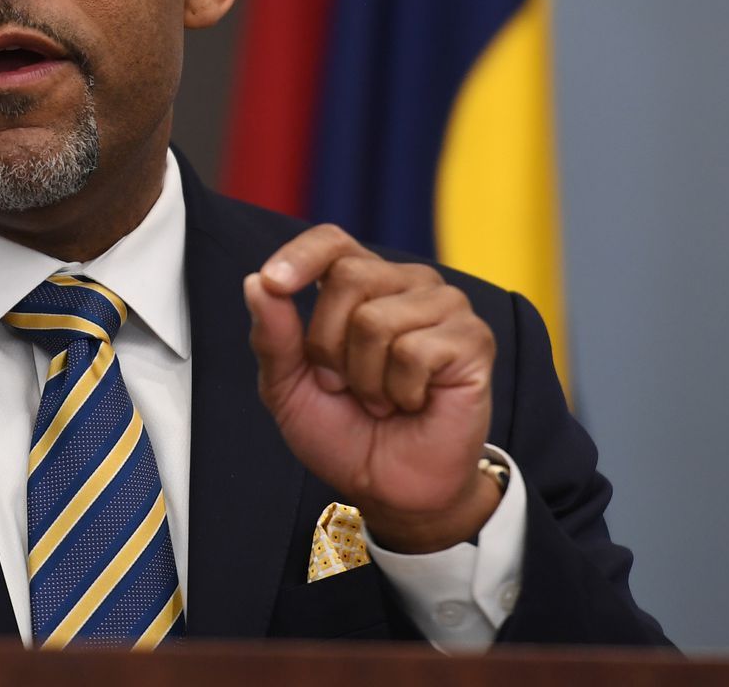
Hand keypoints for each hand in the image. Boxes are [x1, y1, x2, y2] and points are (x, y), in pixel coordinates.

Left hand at [244, 224, 499, 552]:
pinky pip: (414, 351)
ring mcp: (445, 308)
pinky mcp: (473, 340)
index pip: (331, 242)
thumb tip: (255, 283)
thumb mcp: (288, 387)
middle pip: (349, 277)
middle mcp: (406, 284)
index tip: (273, 283)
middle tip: (345, 384)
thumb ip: (273, 336)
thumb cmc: (342, 431)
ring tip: (381, 399)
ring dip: (365, 377)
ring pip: (377, 319)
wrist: (390, 487)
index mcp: (361, 285)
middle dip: (328, 345)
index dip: (300, 256)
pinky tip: (412, 403)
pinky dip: (400, 390)